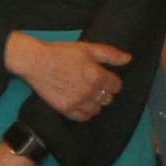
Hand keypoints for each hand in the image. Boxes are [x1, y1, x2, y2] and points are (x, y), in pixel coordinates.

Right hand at [4, 35, 126, 120]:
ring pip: (97, 109)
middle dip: (104, 92)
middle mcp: (89, 92)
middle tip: (95, 85)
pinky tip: (81, 104)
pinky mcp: (66, 109)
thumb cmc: (62, 53)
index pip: (116, 85)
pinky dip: (85, 113)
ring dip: (96, 103)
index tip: (105, 77)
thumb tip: (128, 59)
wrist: (37, 62)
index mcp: (97, 76)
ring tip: (88, 94)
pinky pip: (83, 117)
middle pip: (108, 99)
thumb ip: (110, 54)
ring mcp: (77, 102)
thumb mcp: (88, 48)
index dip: (112, 80)